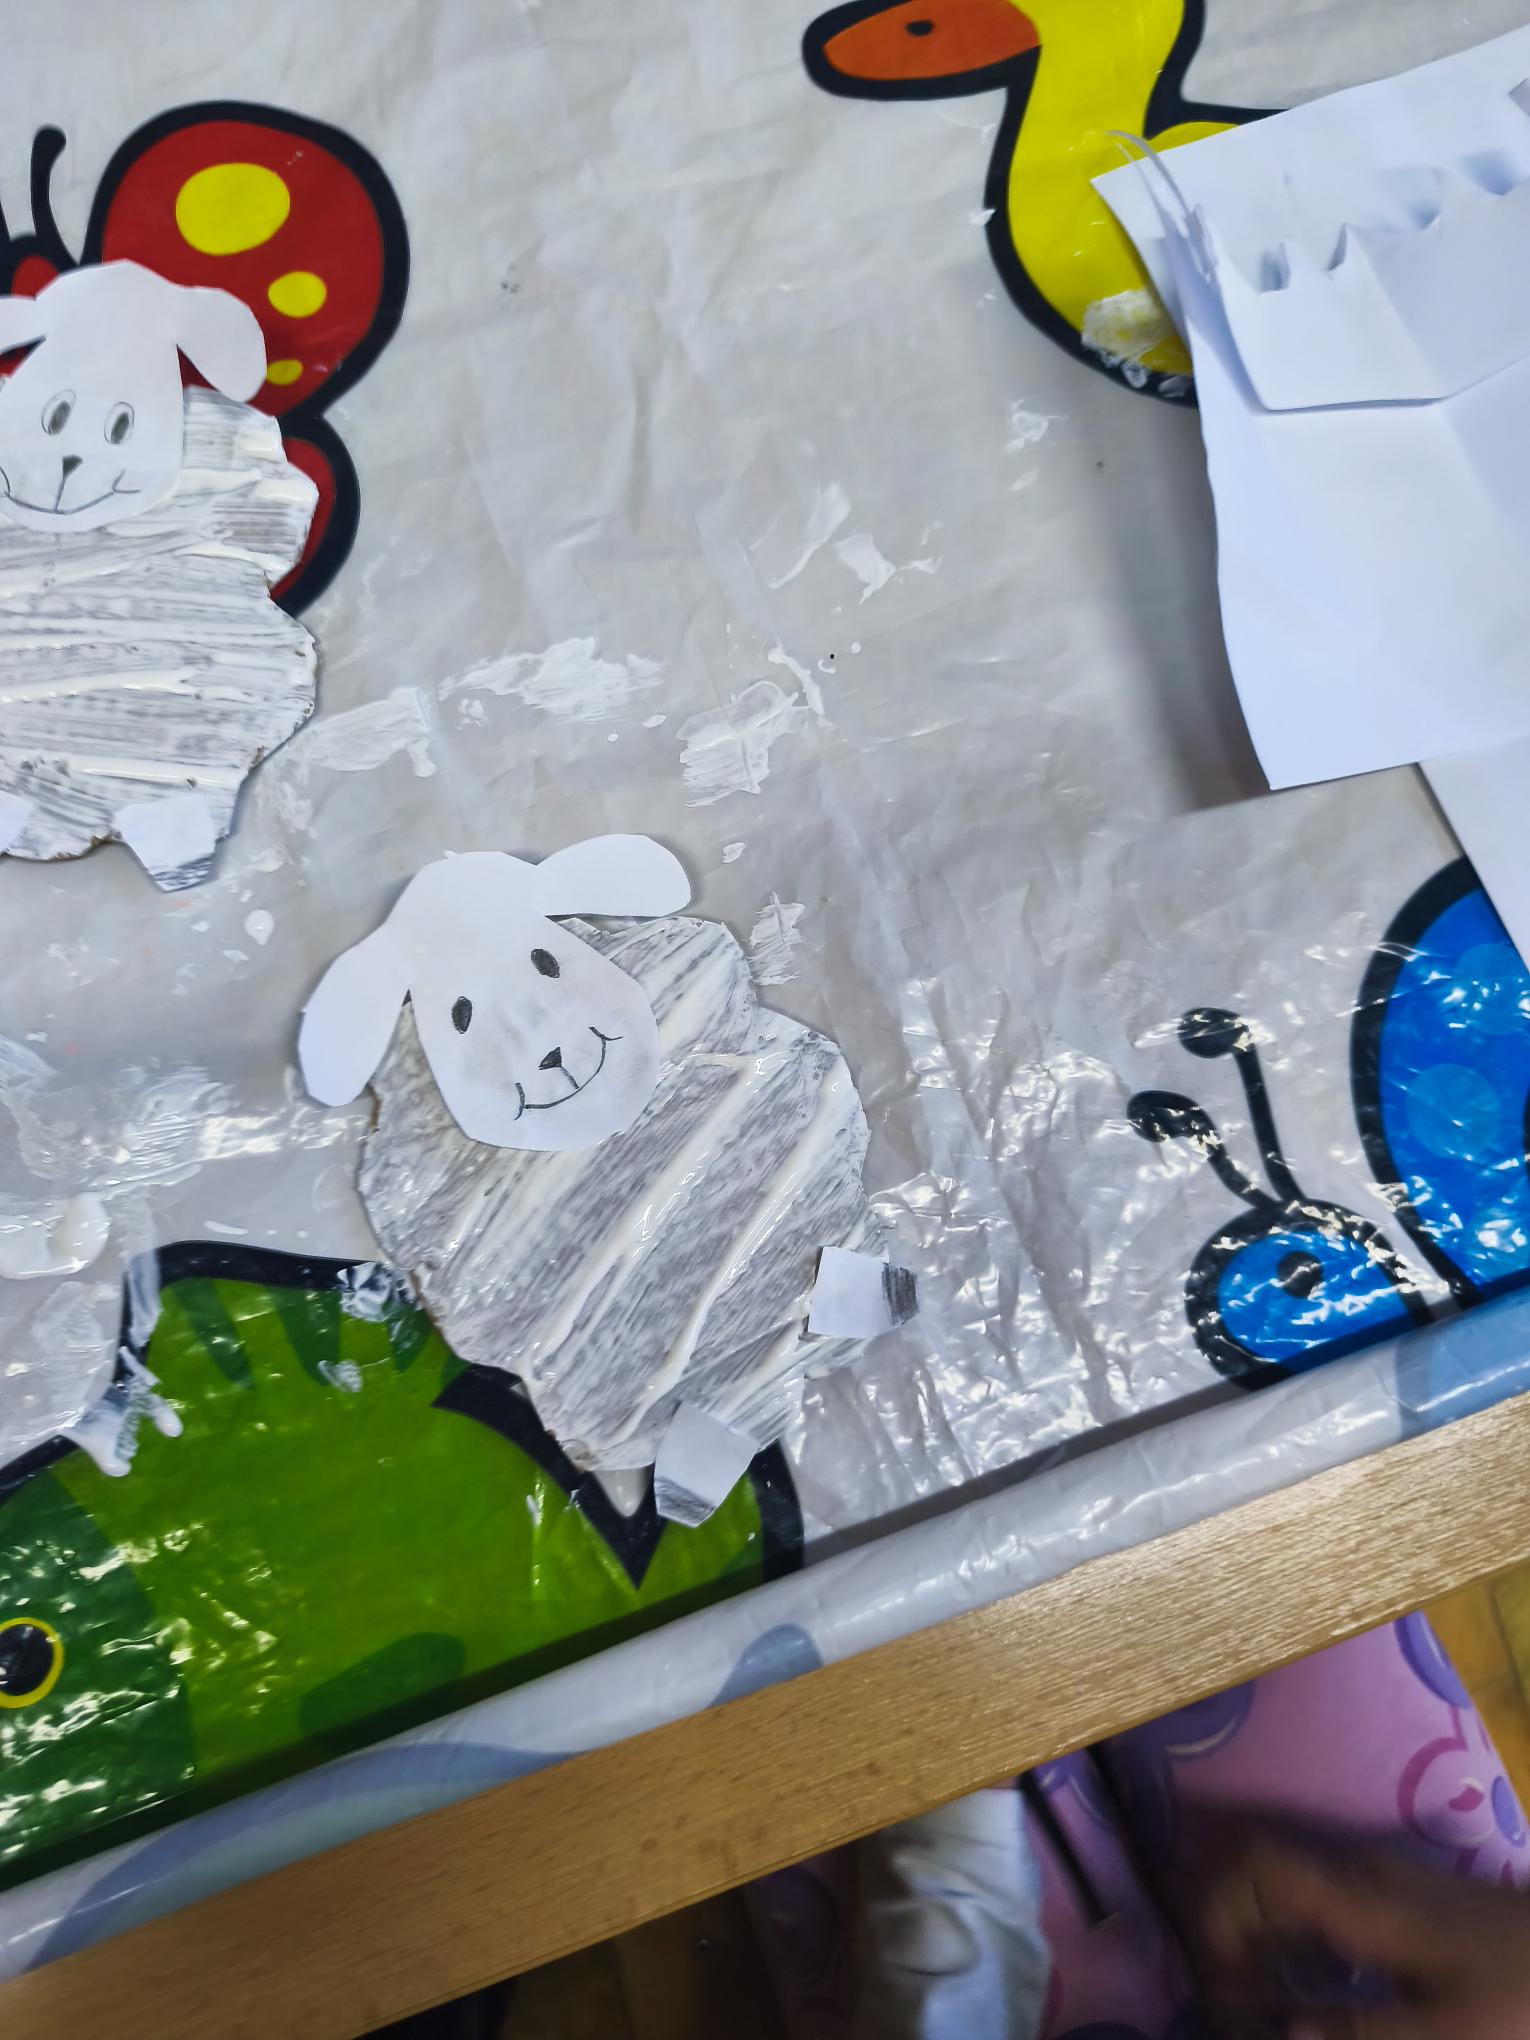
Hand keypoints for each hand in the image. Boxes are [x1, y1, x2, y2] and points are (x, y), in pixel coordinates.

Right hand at [1203, 1839, 1529, 2037]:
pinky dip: (1299, 1947)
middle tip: (1228, 2007)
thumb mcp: (1441, 2036)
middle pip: (1267, 1881)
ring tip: (1256, 2007)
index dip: (1217, 1909)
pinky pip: (1326, 1910)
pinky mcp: (1403, 1903)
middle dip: (1233, 1937)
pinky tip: (1310, 1994)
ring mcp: (1384, 1885)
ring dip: (1264, 1944)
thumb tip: (1277, 2032)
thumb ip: (1354, 2032)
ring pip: (1295, 1897)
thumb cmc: (1515, 1997)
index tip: (1215, 1978)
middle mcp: (1360, 1877)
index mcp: (1358, 1899)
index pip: (1258, 1865)